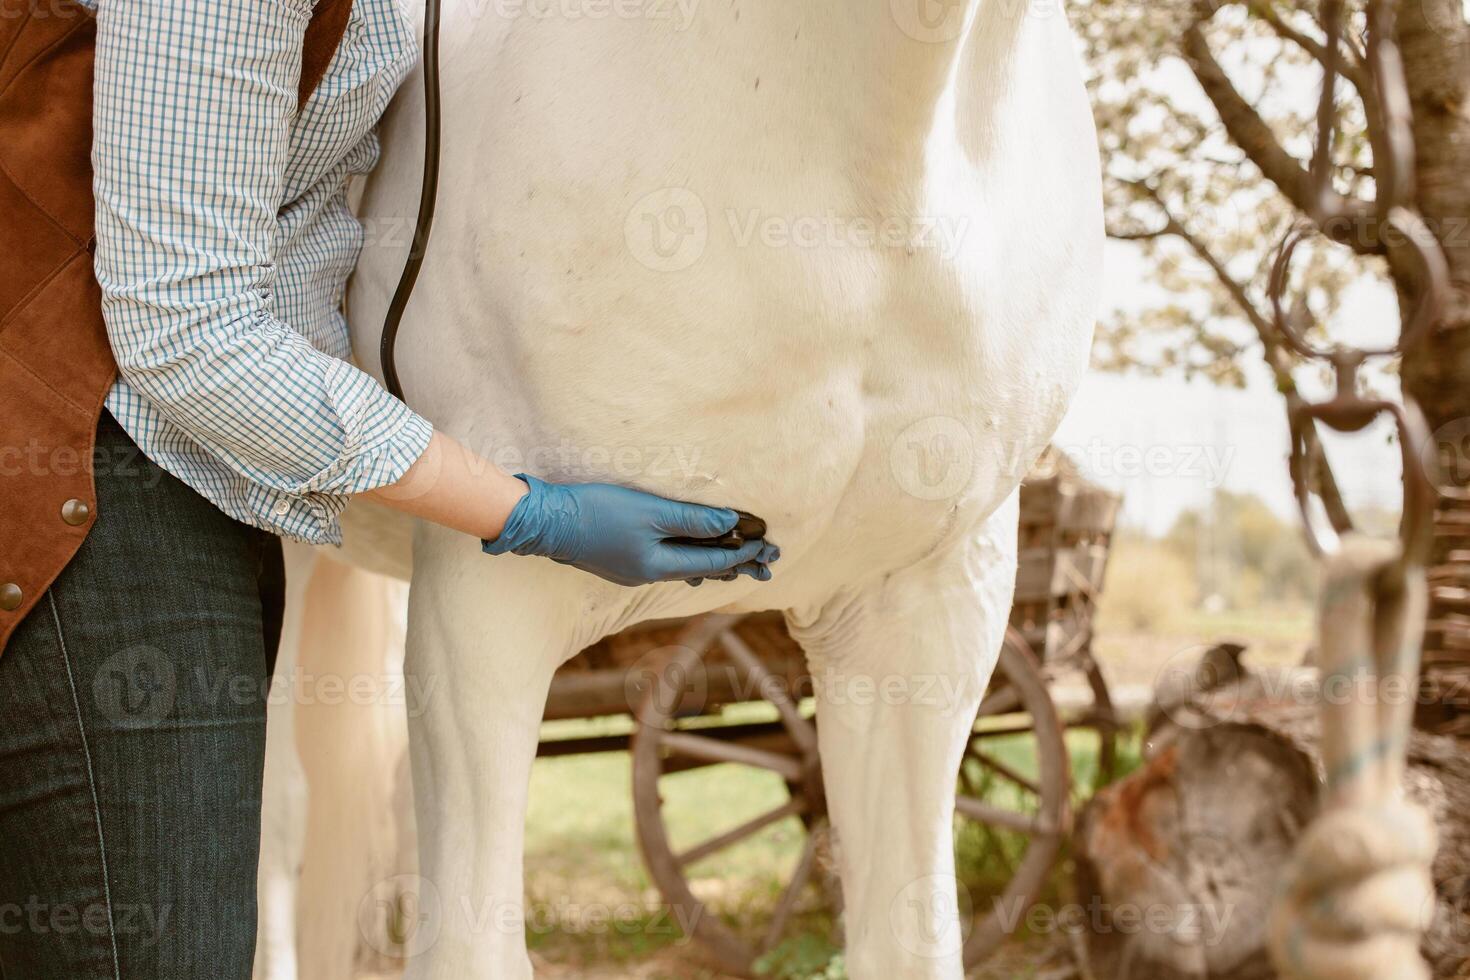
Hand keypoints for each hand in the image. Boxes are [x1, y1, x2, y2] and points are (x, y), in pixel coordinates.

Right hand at [483, 475, 778, 586]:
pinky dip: (689, 555)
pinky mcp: (620, 561)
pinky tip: (694, 553)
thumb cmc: (597, 512)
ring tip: (740, 558)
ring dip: (713, 558)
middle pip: (702, 568)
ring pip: (684, 566)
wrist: (545, 520)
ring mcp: (633, 571)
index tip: (769, 545)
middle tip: (767, 558)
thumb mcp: (650, 511)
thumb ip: (691, 520)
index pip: (713, 560)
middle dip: (736, 561)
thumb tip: (730, 524)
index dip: (744, 551)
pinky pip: (666, 562)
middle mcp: (648, 575)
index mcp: (658, 567)